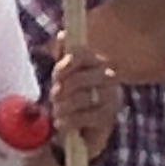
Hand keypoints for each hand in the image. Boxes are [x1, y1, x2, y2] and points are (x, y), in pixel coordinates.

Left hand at [49, 43, 121, 158]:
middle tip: (54, 96)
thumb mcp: (65, 74)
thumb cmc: (73, 96)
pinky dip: (70, 121)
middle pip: (81, 78)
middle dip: (63, 89)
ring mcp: (111, 98)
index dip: (66, 63)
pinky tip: (62, 123)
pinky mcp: (108, 119)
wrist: (84, 129)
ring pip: (84, 98)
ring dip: (64, 106)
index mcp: (96, 61)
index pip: (82, 54)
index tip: (57, 75)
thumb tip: (63, 36)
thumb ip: (63, 54)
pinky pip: (87, 117)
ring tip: (57, 112)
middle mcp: (108, 77)